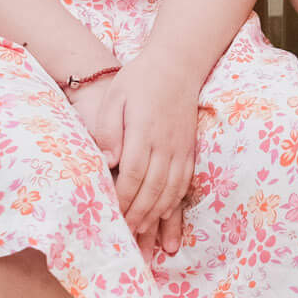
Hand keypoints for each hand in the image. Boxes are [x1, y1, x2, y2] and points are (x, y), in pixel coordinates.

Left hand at [109, 53, 201, 260]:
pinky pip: (184, 183)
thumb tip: (108, 162)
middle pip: (153, 189)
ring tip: (142, 232)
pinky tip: (164, 215)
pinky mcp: (190, 150)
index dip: (123, 198)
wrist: (177, 64)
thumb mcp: (115, 97)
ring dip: (156, 215)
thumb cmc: (139, 80)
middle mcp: (166, 144)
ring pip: (171, 190)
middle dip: (138, 214)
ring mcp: (181, 148)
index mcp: (144, 131)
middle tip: (124, 234)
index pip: (133, 174)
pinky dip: (174, 203)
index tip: (111, 215)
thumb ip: (109, 129)